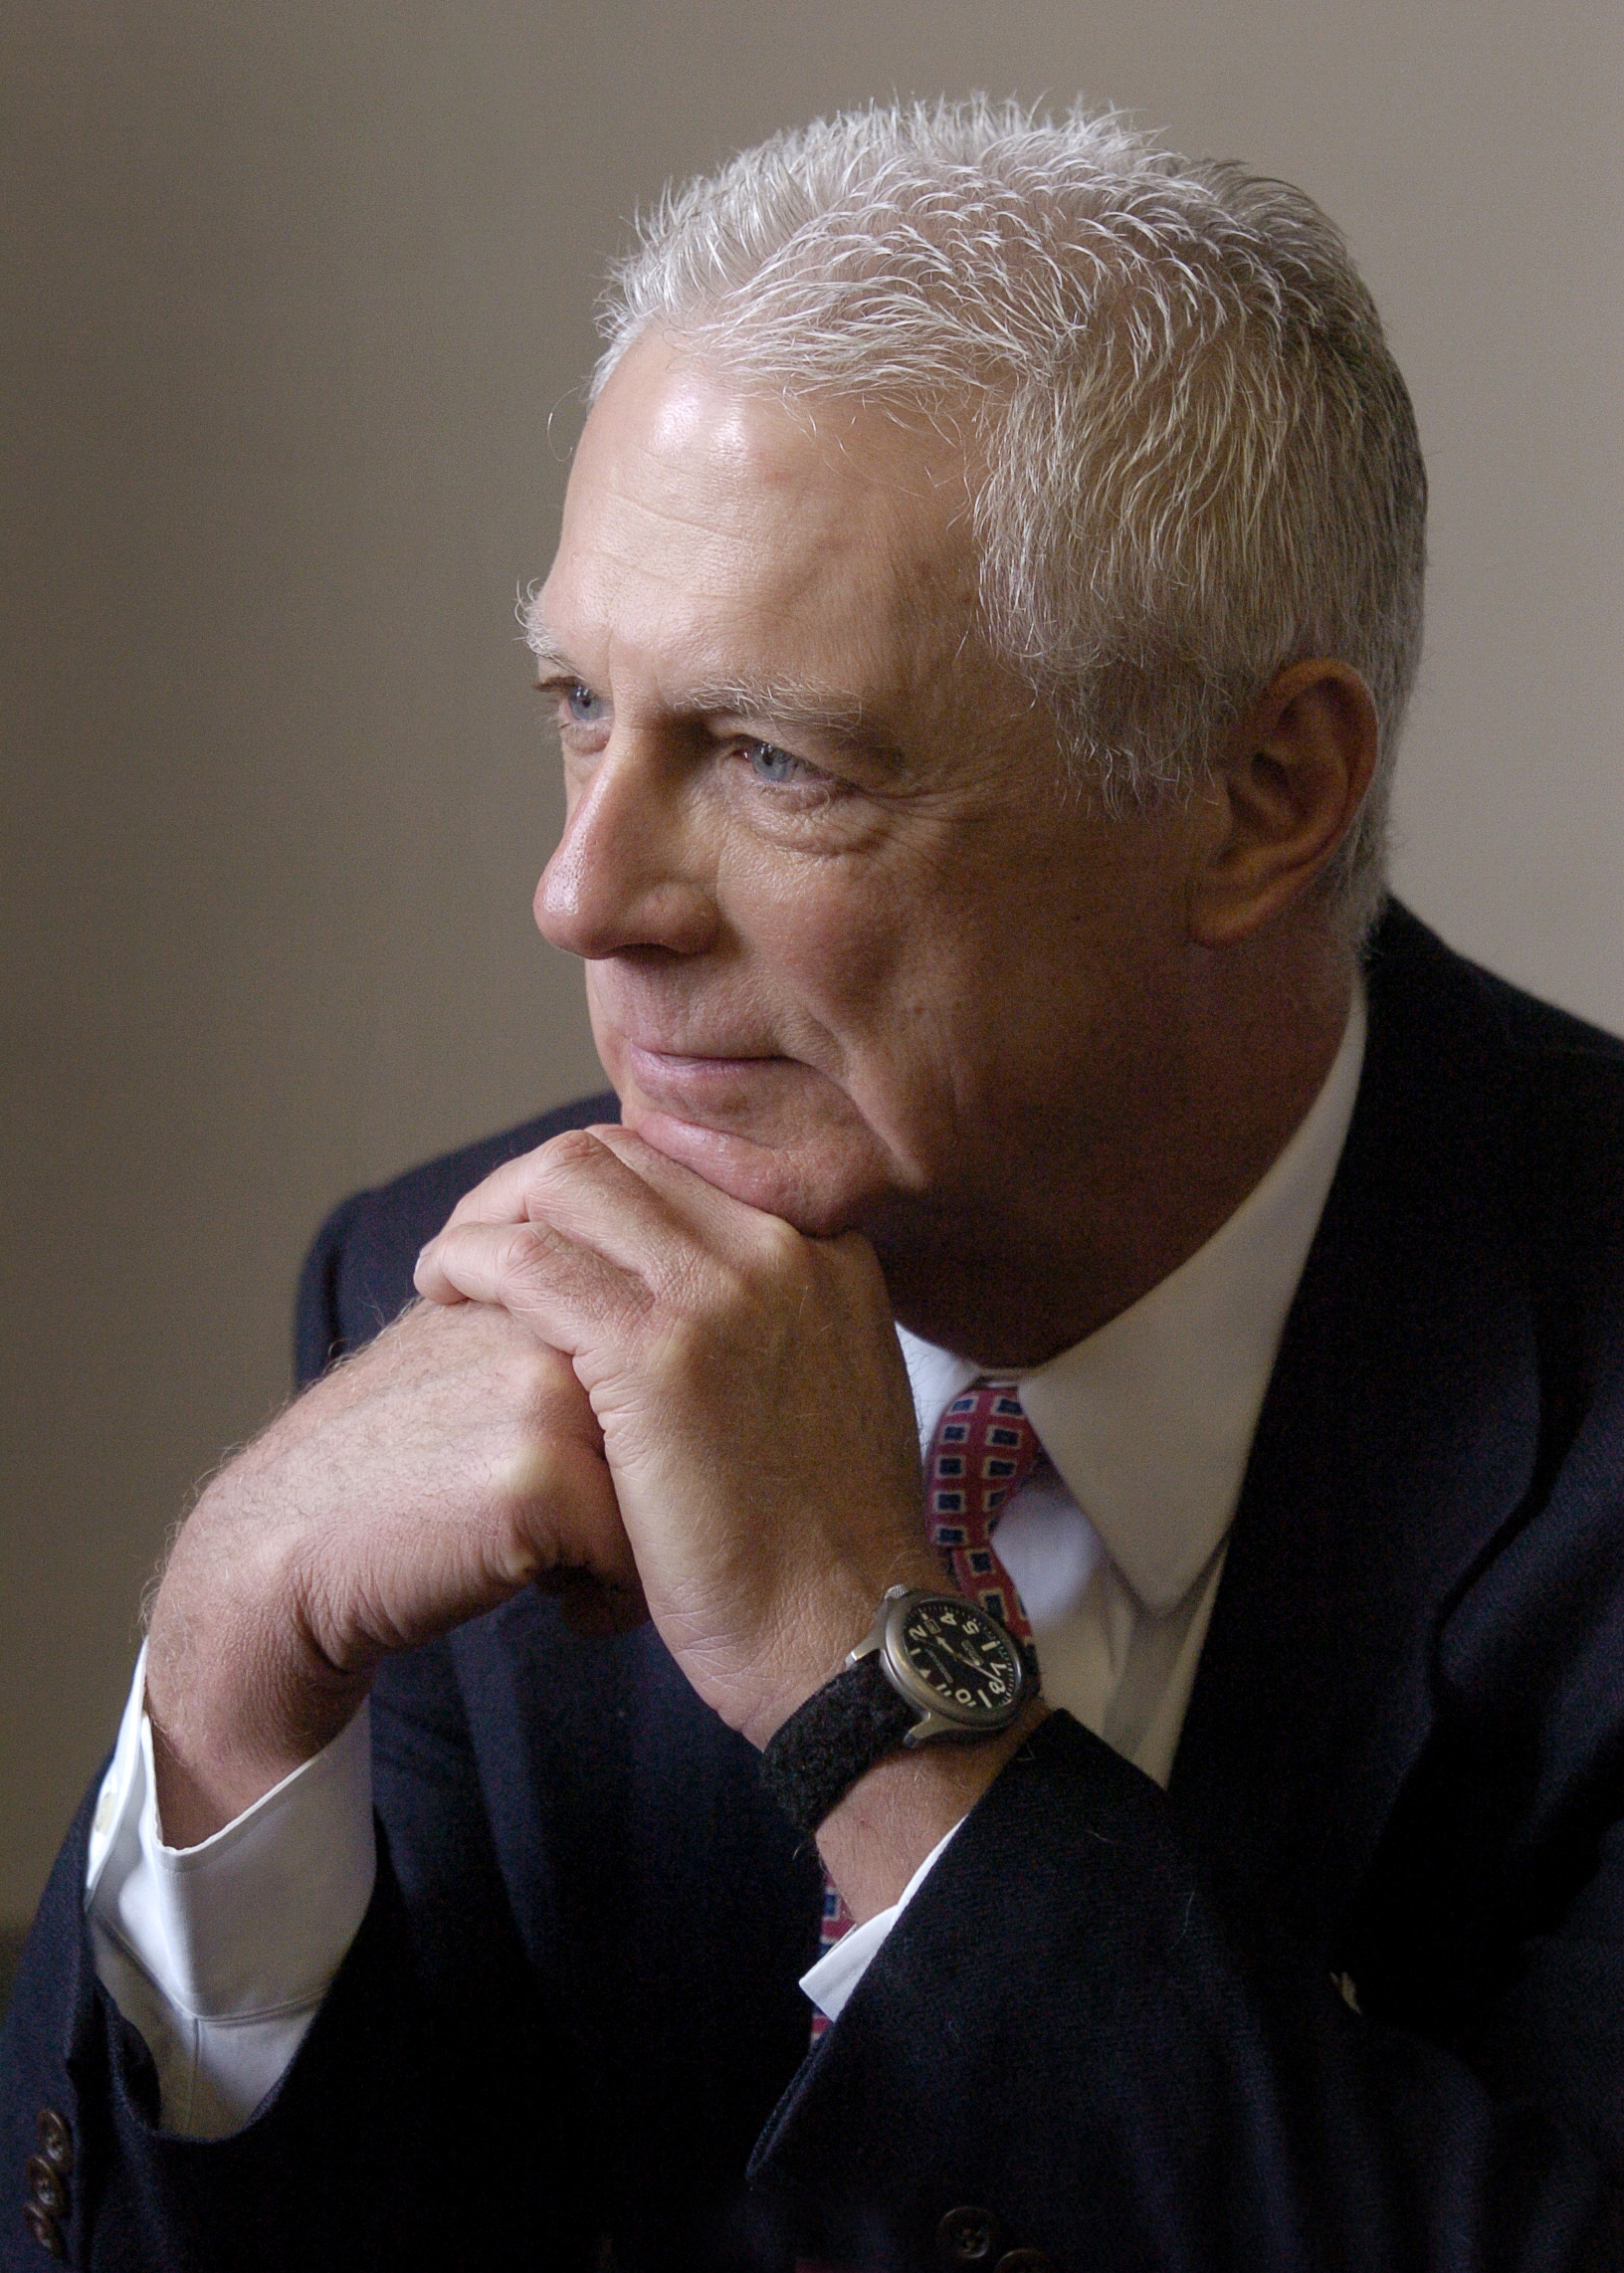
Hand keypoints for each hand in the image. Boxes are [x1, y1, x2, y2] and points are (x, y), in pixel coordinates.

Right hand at [144, 1297, 638, 1843]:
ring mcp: (551, 1392)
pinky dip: (605, 1596)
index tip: (572, 1481)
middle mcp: (559, 1317)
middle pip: (684, 1426)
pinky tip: (545, 1597)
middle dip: (650, 1493)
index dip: (644, 1444)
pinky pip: (639, 1556)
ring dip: (632, 1546)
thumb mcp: (471, 1353)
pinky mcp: (540, 1478)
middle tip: (573, 1528)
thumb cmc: (393, 1467)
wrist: (280, 1550)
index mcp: (552, 1275)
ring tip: (556, 1560)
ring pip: (673, 1489)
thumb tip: (669, 1322)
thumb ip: (559, 1315)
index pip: (674, 1369)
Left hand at [415, 1125, 940, 1749]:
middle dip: (530, 1186)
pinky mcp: (657, 1350)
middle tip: (480, 1242)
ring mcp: (723, 1290)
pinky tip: (443, 1294)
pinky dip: (470, 1261)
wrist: (849, 1635)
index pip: (681, 1164)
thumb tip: (686, 1311)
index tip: (548, 1233)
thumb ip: (771, 1328)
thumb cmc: (823, 1549)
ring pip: (568, 1182)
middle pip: (620, 1153)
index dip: (596, 1189)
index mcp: (826, 1252)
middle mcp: (782, 1248)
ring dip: (489, 1214)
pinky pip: (529, 1259)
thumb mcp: (830, 1394)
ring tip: (449, 1270)